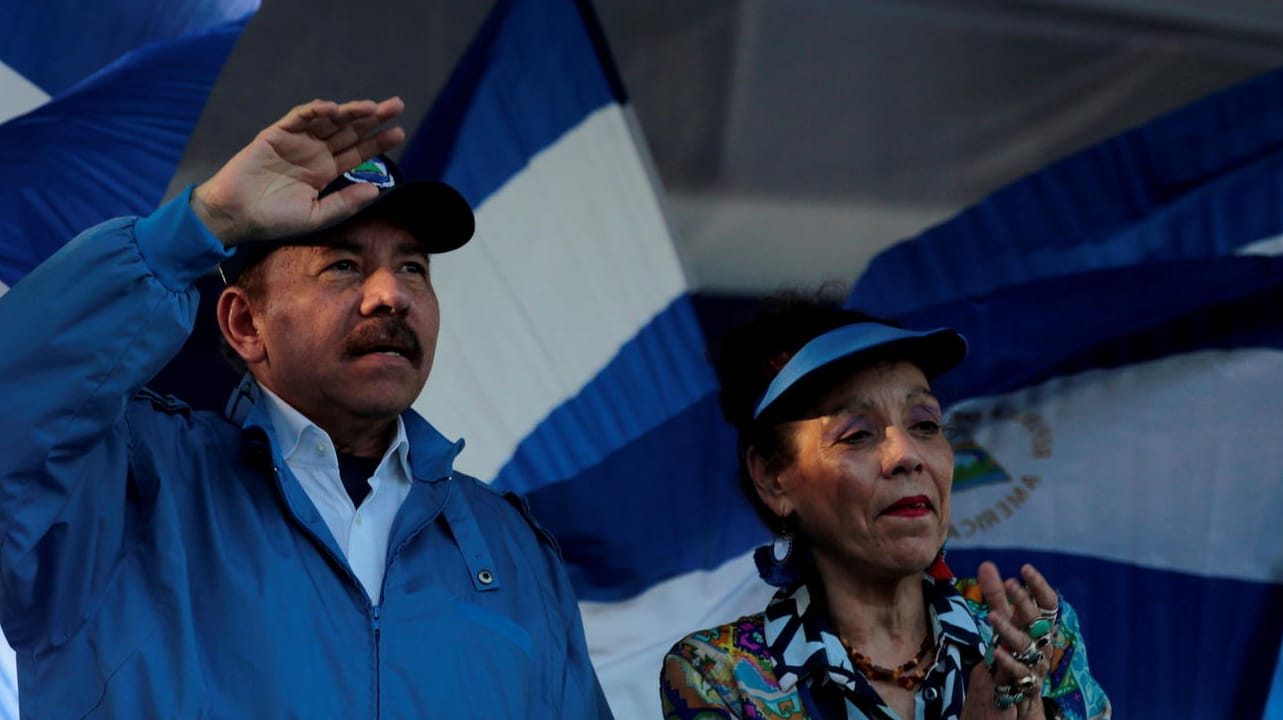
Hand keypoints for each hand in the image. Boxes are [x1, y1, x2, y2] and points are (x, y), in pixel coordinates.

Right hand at [191, 97, 406, 246]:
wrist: (235, 216)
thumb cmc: (274, 220)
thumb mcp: (317, 216)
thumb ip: (345, 203)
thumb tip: (376, 190)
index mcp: (325, 171)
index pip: (357, 152)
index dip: (378, 142)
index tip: (399, 133)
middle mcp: (314, 153)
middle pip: (349, 131)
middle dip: (373, 118)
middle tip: (397, 105)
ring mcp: (296, 141)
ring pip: (328, 120)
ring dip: (349, 111)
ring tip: (371, 107)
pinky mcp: (276, 134)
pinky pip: (298, 117)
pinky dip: (314, 111)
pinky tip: (332, 109)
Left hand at [960, 561, 1059, 718]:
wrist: (1023, 695)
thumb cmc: (1017, 651)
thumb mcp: (1006, 622)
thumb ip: (996, 596)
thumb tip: (986, 564)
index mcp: (1040, 626)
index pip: (1048, 604)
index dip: (1039, 586)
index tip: (1025, 568)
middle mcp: (1042, 643)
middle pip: (1037, 621)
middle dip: (1024, 602)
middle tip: (1010, 583)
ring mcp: (1036, 664)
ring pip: (1025, 645)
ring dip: (1009, 629)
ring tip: (992, 615)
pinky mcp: (1026, 684)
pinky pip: (1019, 672)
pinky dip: (1008, 661)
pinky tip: (995, 651)